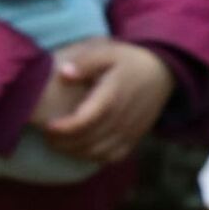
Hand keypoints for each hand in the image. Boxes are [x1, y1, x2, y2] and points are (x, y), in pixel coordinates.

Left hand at [41, 40, 172, 163]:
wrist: (161, 73)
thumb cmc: (128, 61)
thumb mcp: (106, 52)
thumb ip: (85, 62)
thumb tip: (64, 73)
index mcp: (113, 97)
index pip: (86, 120)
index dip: (65, 128)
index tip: (48, 126)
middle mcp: (122, 118)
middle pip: (89, 140)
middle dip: (64, 142)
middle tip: (47, 135)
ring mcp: (130, 131)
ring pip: (99, 152)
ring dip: (76, 152)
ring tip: (58, 143)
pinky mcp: (134, 138)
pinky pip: (113, 157)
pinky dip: (94, 157)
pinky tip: (79, 149)